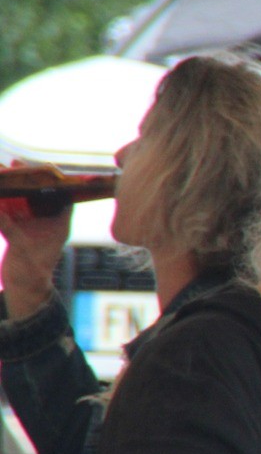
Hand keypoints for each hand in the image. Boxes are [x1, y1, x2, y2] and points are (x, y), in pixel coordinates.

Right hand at [0, 164, 72, 316]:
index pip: (63, 196)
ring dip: (14, 186)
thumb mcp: (21, 249)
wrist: (24, 289)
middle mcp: (48, 221)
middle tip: (15, 163)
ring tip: (4, 170)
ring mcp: (33, 224)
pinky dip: (3, 200)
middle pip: (41, 194)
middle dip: (29, 178)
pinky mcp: (18, 229)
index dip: (55, 180)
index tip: (42, 167)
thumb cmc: (32, 273)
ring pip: (24, 200)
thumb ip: (9, 228)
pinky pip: (11, 209)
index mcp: (59, 225)